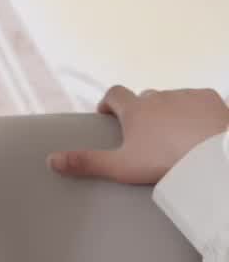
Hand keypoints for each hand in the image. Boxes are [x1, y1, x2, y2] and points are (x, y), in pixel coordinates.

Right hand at [47, 85, 227, 187]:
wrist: (209, 155)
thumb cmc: (163, 161)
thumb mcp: (120, 167)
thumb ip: (86, 163)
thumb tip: (51, 160)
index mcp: (135, 109)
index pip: (114, 94)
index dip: (108, 103)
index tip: (107, 114)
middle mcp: (159, 96)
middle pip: (144, 98)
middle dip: (140, 111)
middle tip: (141, 133)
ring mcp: (186, 95)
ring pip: (171, 99)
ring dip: (168, 112)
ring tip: (171, 135)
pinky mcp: (209, 99)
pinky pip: (197, 101)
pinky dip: (193, 112)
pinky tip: (196, 130)